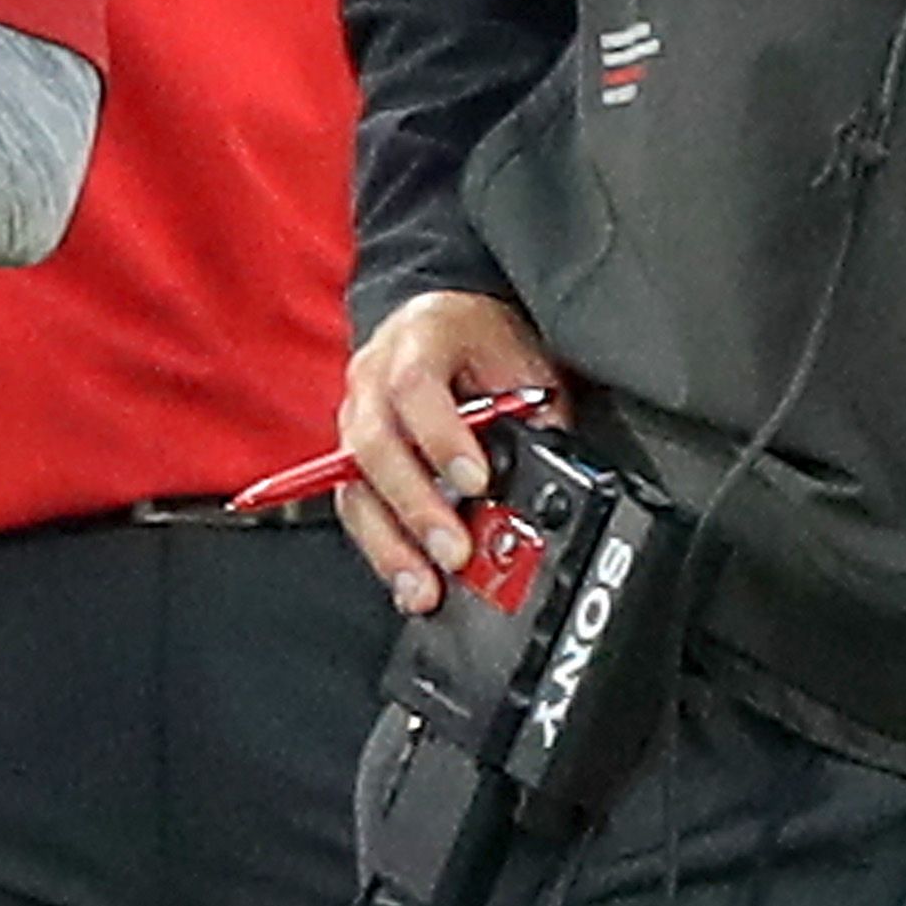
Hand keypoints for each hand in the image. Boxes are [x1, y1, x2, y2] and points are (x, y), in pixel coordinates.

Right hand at [335, 292, 561, 617]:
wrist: (445, 319)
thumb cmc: (482, 339)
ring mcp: (354, 419)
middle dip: (416, 507)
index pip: (415, 387)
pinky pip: (358, 509)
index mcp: (418, 340)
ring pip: (356, 488)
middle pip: (375, 448)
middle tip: (454, 551)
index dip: (442, 438)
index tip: (477, 482)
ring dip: (391, 544)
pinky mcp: (351, 459)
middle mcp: (372, 379)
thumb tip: (553, 466)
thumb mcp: (521, 360)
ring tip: (423, 586)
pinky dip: (383, 549)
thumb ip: (532, 411)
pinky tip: (407, 581)